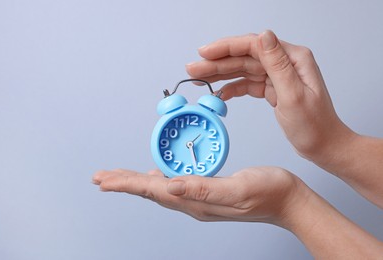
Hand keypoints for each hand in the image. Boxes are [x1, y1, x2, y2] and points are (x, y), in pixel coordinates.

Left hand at [92, 167, 306, 225]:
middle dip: (125, 183)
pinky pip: (176, 185)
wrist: (288, 201)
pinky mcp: (208, 192)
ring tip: (119, 178)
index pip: (154, 191)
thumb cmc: (269, 192)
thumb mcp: (238, 188)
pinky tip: (156, 175)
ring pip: (161, 189)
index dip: (128, 184)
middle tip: (102, 178)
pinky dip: (159, 179)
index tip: (105, 180)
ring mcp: (201, 199)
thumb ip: (204, 189)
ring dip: (138, 182)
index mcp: (197, 201)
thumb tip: (171, 186)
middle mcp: (194, 203)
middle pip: (151, 191)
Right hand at [186, 30, 354, 162]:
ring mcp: (277, 75)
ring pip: (242, 69)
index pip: (254, 45)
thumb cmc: (315, 125)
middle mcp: (284, 63)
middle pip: (244, 57)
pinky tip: (219, 93)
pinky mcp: (272, 88)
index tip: (204, 53)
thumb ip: (277, 64)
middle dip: (217, 62)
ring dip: (220, 74)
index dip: (226, 47)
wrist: (323, 145)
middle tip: (193, 68)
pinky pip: (247, 84)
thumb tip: (264, 35)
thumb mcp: (294, 95)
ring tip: (198, 78)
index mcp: (293, 58)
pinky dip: (232, 88)